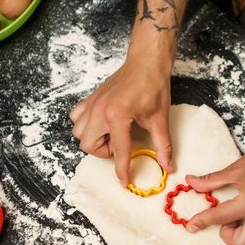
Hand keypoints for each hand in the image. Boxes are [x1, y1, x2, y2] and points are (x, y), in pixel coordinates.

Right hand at [70, 55, 173, 186]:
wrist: (146, 62)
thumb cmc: (153, 86)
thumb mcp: (160, 119)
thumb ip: (163, 145)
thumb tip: (168, 165)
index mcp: (117, 116)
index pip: (117, 152)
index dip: (122, 170)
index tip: (124, 182)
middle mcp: (100, 110)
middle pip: (87, 145)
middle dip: (103, 151)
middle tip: (119, 145)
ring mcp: (93, 103)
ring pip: (78, 132)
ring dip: (92, 139)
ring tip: (110, 134)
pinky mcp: (91, 98)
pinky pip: (76, 117)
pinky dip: (85, 124)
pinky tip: (101, 123)